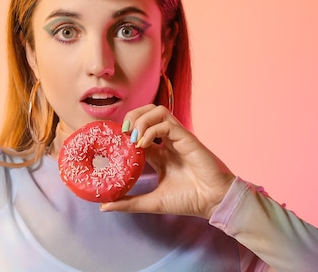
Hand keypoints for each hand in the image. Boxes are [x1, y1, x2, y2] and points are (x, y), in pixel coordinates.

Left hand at [101, 104, 235, 218]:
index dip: (125, 131)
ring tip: (132, 137)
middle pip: (148, 112)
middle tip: (123, 134)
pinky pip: (166, 123)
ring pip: (158, 111)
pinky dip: (151, 130)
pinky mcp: (187, 138)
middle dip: (132, 117)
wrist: (213, 203)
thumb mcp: (152, 201)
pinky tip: (143, 145)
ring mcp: (178, 137)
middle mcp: (168, 141)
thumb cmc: (188, 200)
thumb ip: (129, 202)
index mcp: (160, 152)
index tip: (113, 142)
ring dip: (141, 120)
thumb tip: (104, 206)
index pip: (139, 130)